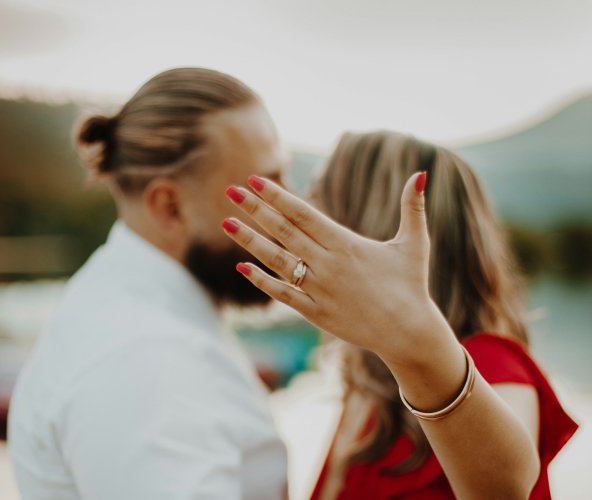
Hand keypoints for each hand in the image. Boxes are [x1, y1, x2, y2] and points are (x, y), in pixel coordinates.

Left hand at [222, 172, 438, 362]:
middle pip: (283, 231)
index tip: (255, 180)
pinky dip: (261, 280)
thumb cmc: (411, 286)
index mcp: (346, 244)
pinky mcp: (315, 312)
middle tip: (230, 190)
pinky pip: (282, 294)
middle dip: (255, 209)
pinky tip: (241, 266)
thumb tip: (422, 173)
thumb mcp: (415, 243)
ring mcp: (319, 289)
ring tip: (226, 223)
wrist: (408, 333)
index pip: (303, 213)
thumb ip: (413, 208)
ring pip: (276, 260)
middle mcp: (327, 264)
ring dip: (249, 241)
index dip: (277, 196)